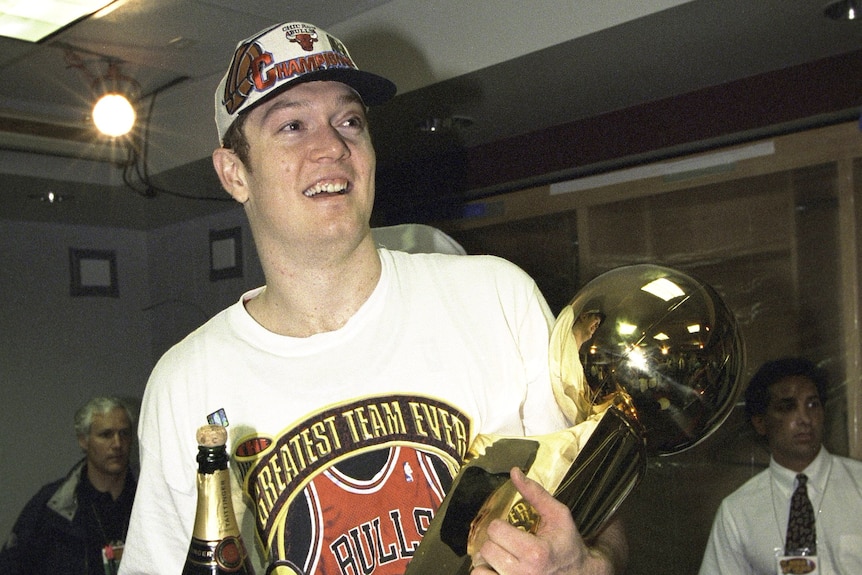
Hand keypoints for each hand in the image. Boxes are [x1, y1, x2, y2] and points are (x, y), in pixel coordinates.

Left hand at [469, 467, 616, 574]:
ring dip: (487, 560)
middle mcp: (524, 573)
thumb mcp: (558, 515)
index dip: (501, 526)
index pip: (495, 530)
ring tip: (502, 556)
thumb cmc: (568, 545)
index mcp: (535, 552)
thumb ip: (535, 493)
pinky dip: (486, 573)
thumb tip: (514, 472)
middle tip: (508, 542)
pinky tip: (499, 568)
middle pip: (487, 549)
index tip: (512, 529)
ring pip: (479, 569)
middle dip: (495, 542)